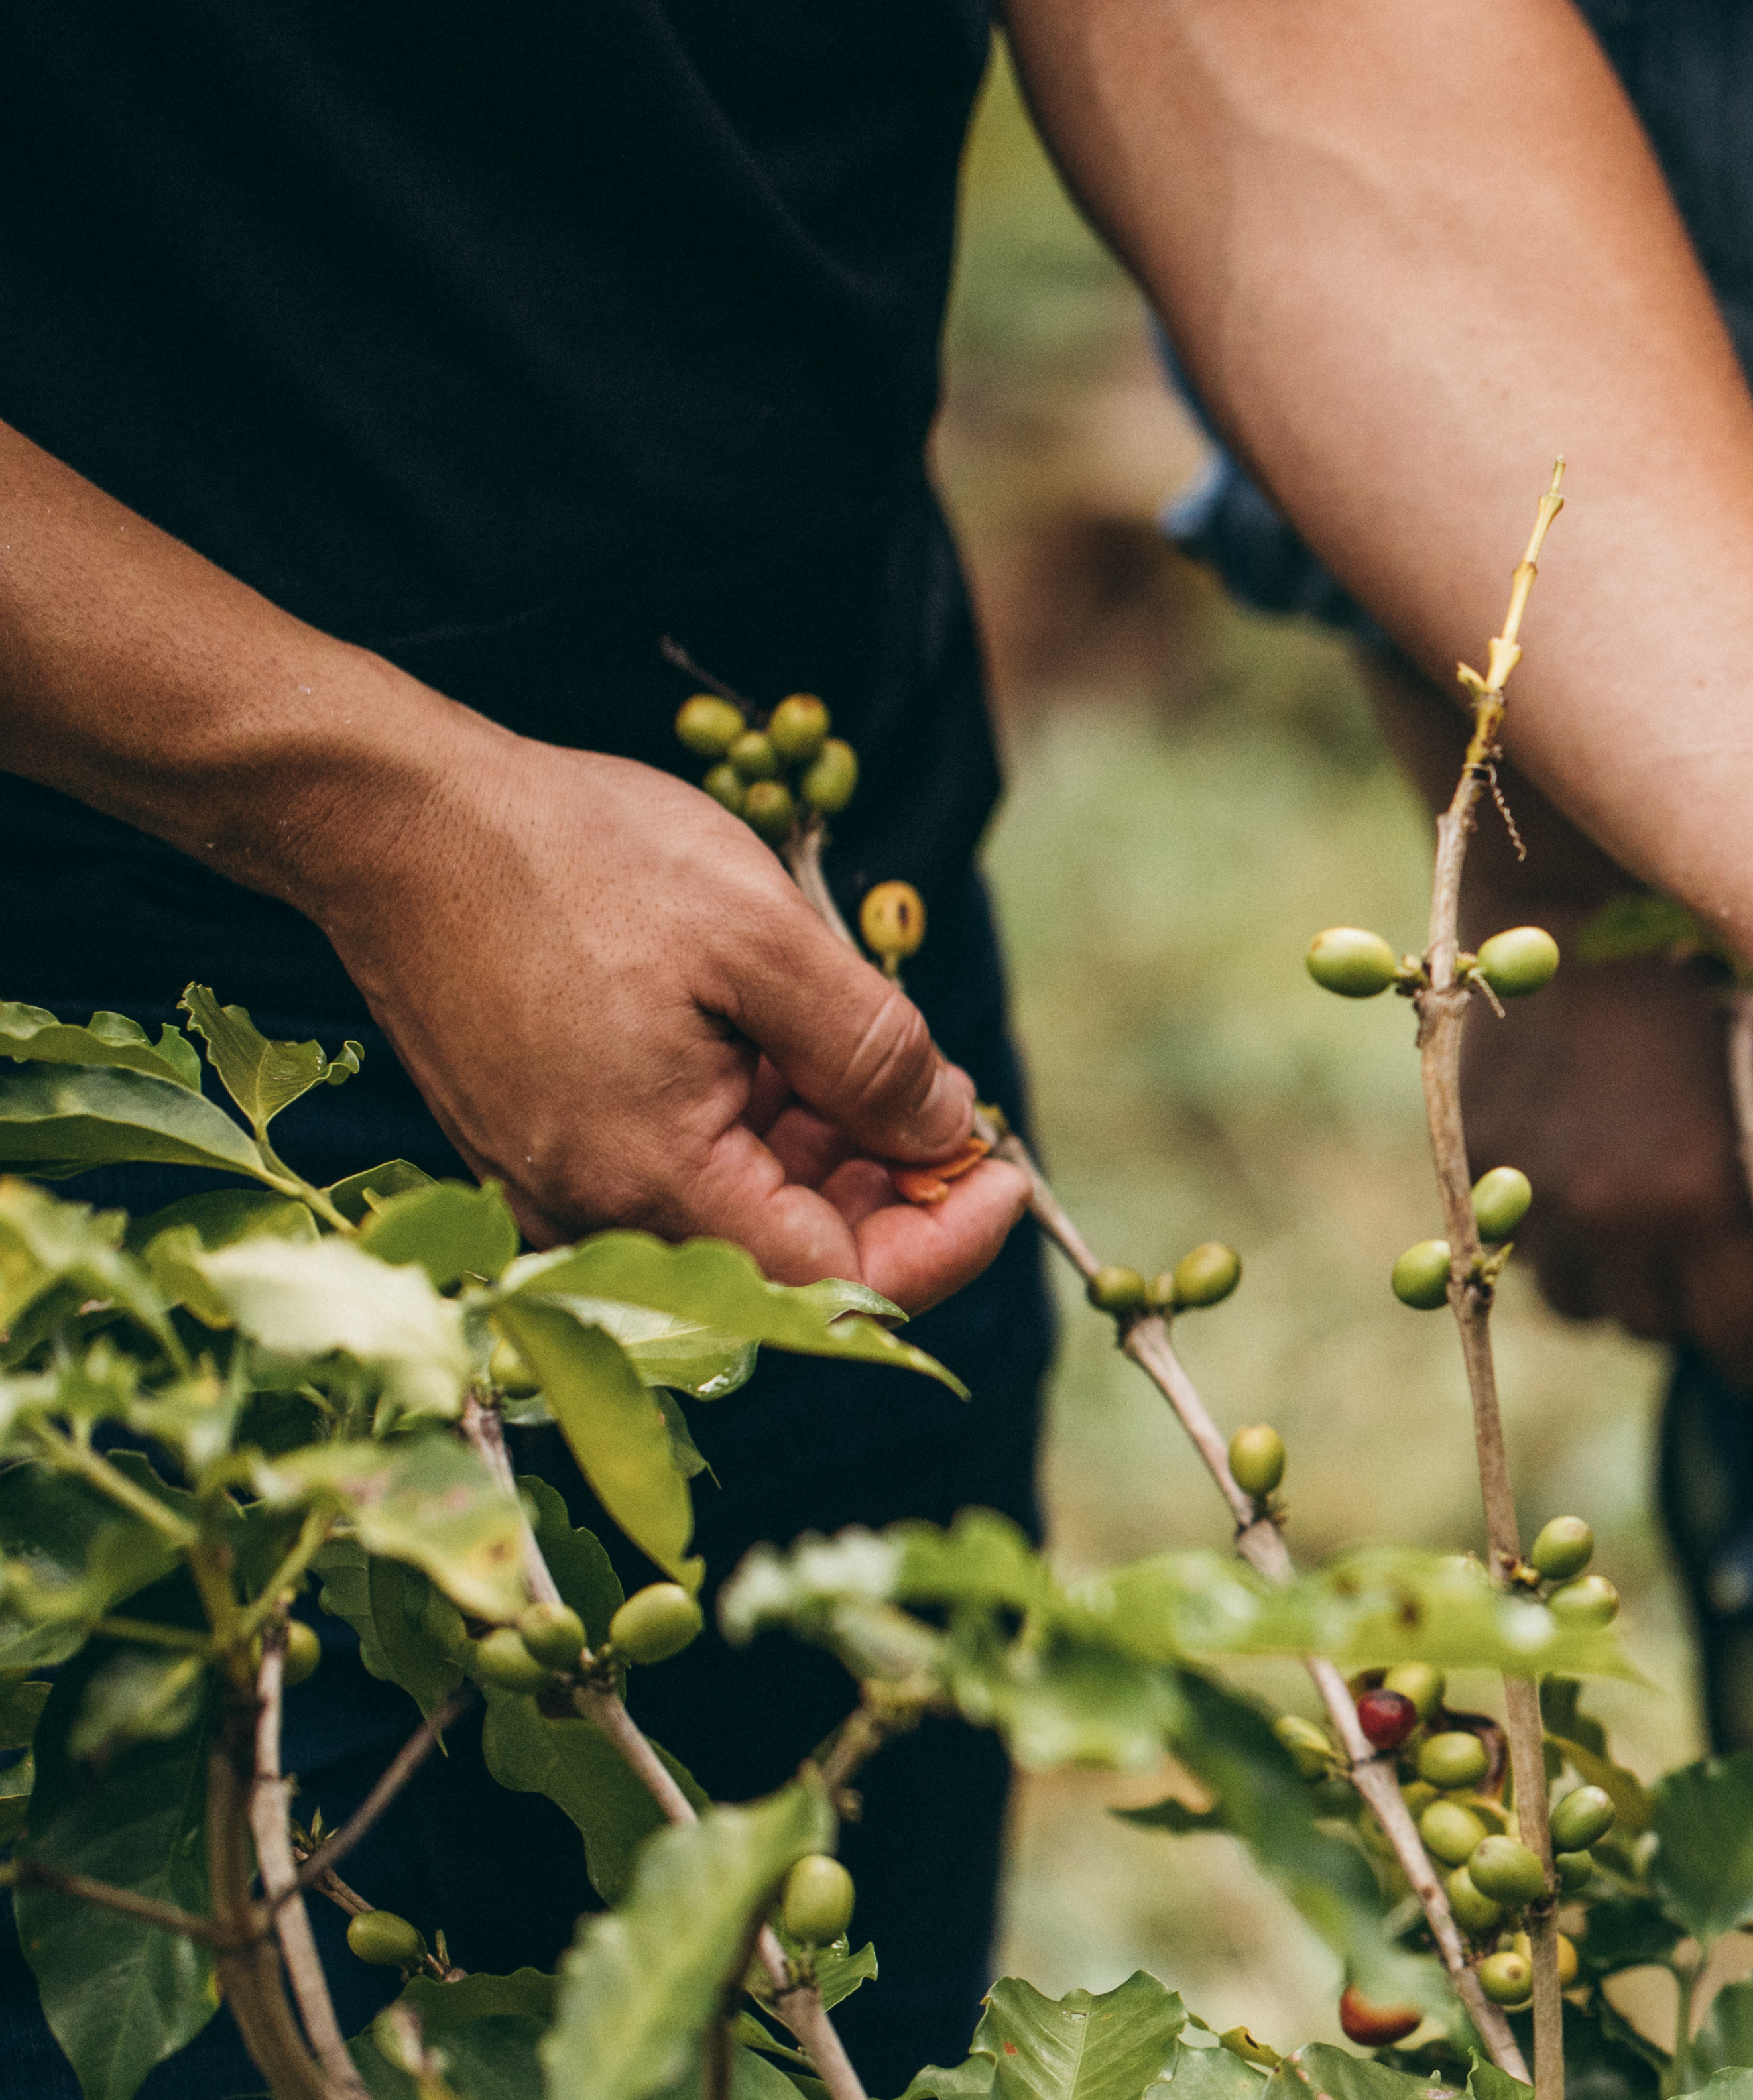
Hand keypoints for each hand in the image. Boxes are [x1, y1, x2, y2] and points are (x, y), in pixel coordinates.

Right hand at [312, 735, 1027, 1311]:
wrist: (393, 818)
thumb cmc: (573, 861)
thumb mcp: (765, 941)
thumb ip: (873, 1055)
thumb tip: (950, 1132)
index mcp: (652, 1185)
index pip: (841, 1281)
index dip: (949, 1236)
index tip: (1011, 1170)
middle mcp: (594, 1216)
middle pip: (793, 1252)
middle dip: (888, 1179)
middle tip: (944, 1085)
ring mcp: (557, 1186)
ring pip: (742, 1205)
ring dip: (822, 1141)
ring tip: (846, 1032)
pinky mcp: (542, 1145)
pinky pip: (679, 1165)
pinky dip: (754, 1117)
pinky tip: (770, 1034)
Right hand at [1453, 949, 1752, 1372]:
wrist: (1566, 902)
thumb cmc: (1690, 987)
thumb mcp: (1749, 1094)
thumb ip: (1751, 1193)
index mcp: (1699, 1197)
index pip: (1737, 1338)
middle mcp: (1614, 1216)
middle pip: (1656, 1326)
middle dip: (1684, 1305)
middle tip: (1702, 1267)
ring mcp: (1532, 1198)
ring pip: (1582, 1303)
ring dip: (1613, 1281)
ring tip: (1634, 1226)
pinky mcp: (1472, 1169)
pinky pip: (1517, 1251)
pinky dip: (1550, 1240)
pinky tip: (1573, 1186)